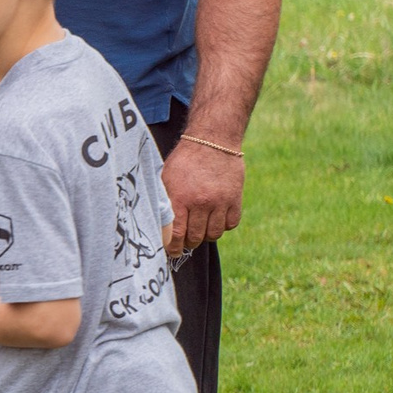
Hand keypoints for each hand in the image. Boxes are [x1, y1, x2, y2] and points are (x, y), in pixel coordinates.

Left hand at [161, 136, 244, 254]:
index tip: (172, 252)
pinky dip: (223, 226)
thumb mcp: (166, 178)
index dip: (173, 247)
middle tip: (185, 242)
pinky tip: (215, 220)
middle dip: (189, 243)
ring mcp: (221, 202)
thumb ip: (164, 201)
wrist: (213, 141)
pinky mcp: (235, 199)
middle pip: (196, 237)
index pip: (176, 233)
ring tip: (200, 230)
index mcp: (181, 198)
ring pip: (214, 234)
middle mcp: (202, 203)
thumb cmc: (184, 160)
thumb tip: (156, 224)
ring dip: (206, 236)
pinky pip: (231, 224)